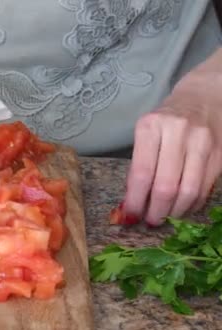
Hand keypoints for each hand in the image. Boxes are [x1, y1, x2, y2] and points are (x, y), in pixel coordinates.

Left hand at [123, 68, 221, 225]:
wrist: (205, 95)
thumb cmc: (167, 118)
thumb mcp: (145, 133)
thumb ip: (138, 166)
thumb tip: (130, 204)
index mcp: (151, 127)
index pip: (142, 173)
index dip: (136, 201)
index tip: (131, 216)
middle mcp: (178, 132)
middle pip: (166, 186)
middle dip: (156, 211)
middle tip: (149, 221)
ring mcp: (203, 142)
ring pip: (189, 190)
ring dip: (175, 212)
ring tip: (165, 217)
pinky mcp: (221, 152)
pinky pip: (206, 187)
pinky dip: (193, 203)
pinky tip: (183, 207)